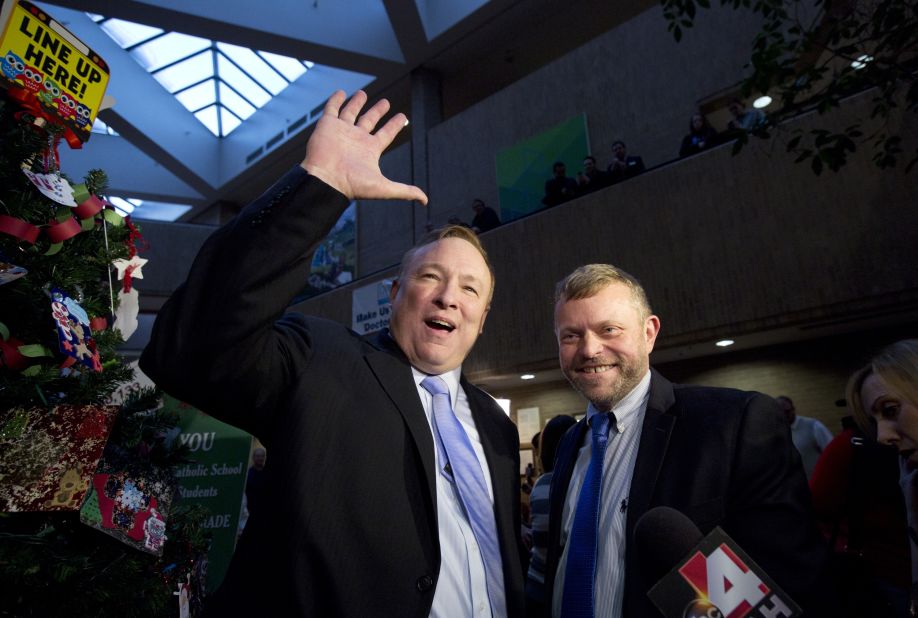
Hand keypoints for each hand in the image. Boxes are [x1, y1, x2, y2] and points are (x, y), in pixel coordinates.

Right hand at [301, 90, 427, 204]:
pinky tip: (341, 92)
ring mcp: (341, 131)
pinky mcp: (327, 125)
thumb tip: (425, 201)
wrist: (326, 180)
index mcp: (370, 150)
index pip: (386, 134)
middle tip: (386, 103)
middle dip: (378, 111)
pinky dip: (335, 100)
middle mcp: (356, 139)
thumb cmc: (353, 185)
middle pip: (370, 121)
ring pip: (351, 112)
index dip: (394, 125)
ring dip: (357, 103)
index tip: (403, 116)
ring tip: (363, 93)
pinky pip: (331, 109)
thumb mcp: (384, 188)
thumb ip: (405, 191)